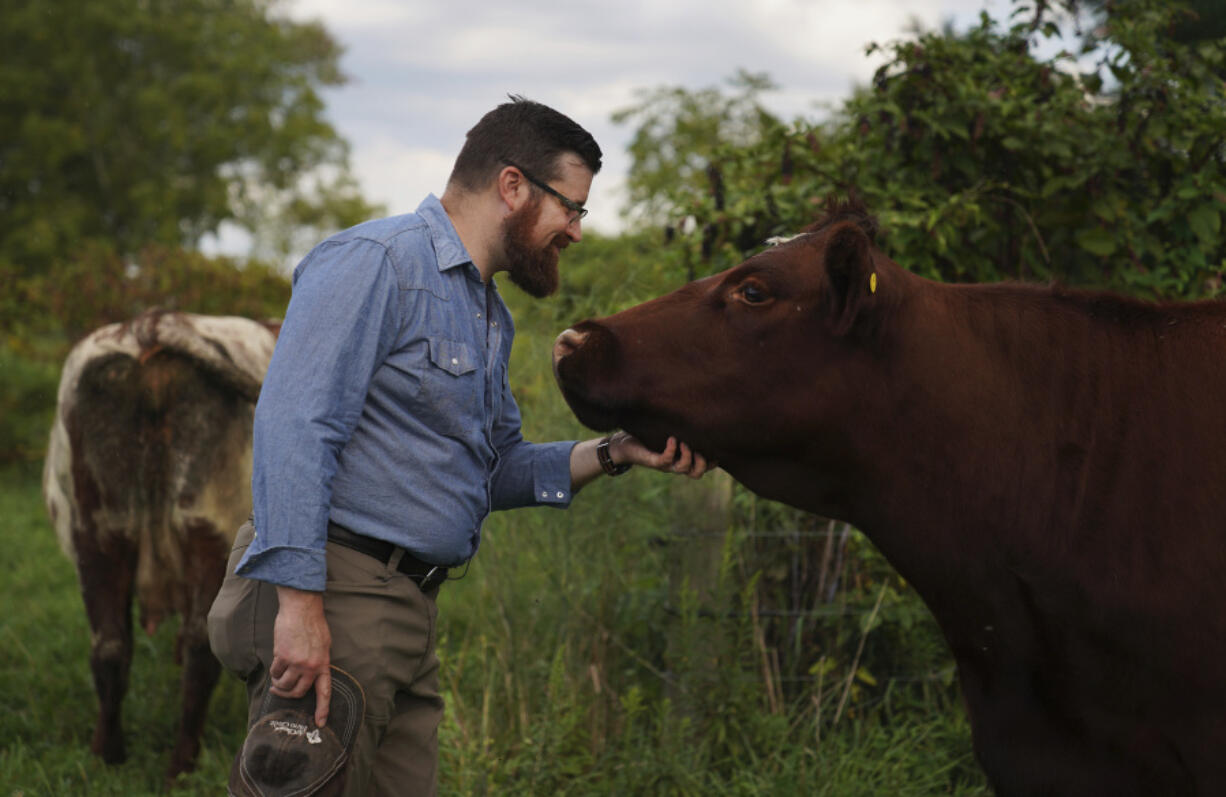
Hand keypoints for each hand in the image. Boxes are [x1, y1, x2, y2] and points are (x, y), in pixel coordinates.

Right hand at [270, 586, 331, 726]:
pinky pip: (275, 672)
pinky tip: (276, 662)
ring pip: (284, 684)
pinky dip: (273, 670)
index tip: (320, 723)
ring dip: (278, 683)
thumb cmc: (313, 624)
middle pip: (298, 692)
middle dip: (287, 694)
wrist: (301, 609)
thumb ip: (319, 660)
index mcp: (324, 664)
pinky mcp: (283, 657)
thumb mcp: (324, 644)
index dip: (322, 709)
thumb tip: (311, 674)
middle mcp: (311, 666)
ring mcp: (297, 662)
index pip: (324, 691)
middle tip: (279, 691)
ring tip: (276, 677)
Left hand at [610, 431, 712, 478]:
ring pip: (684, 469)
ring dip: (688, 456)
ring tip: (683, 442)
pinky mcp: (653, 461)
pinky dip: (672, 449)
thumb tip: (696, 410)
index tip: (716, 452)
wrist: (623, 444)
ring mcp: (664, 465)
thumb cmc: (645, 436)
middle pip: (696, 474)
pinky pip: (666, 460)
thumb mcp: (667, 431)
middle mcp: (674, 464)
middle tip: (699, 449)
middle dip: (702, 463)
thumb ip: (680, 427)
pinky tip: (671, 438)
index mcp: (680, 459)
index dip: (711, 464)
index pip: (701, 468)